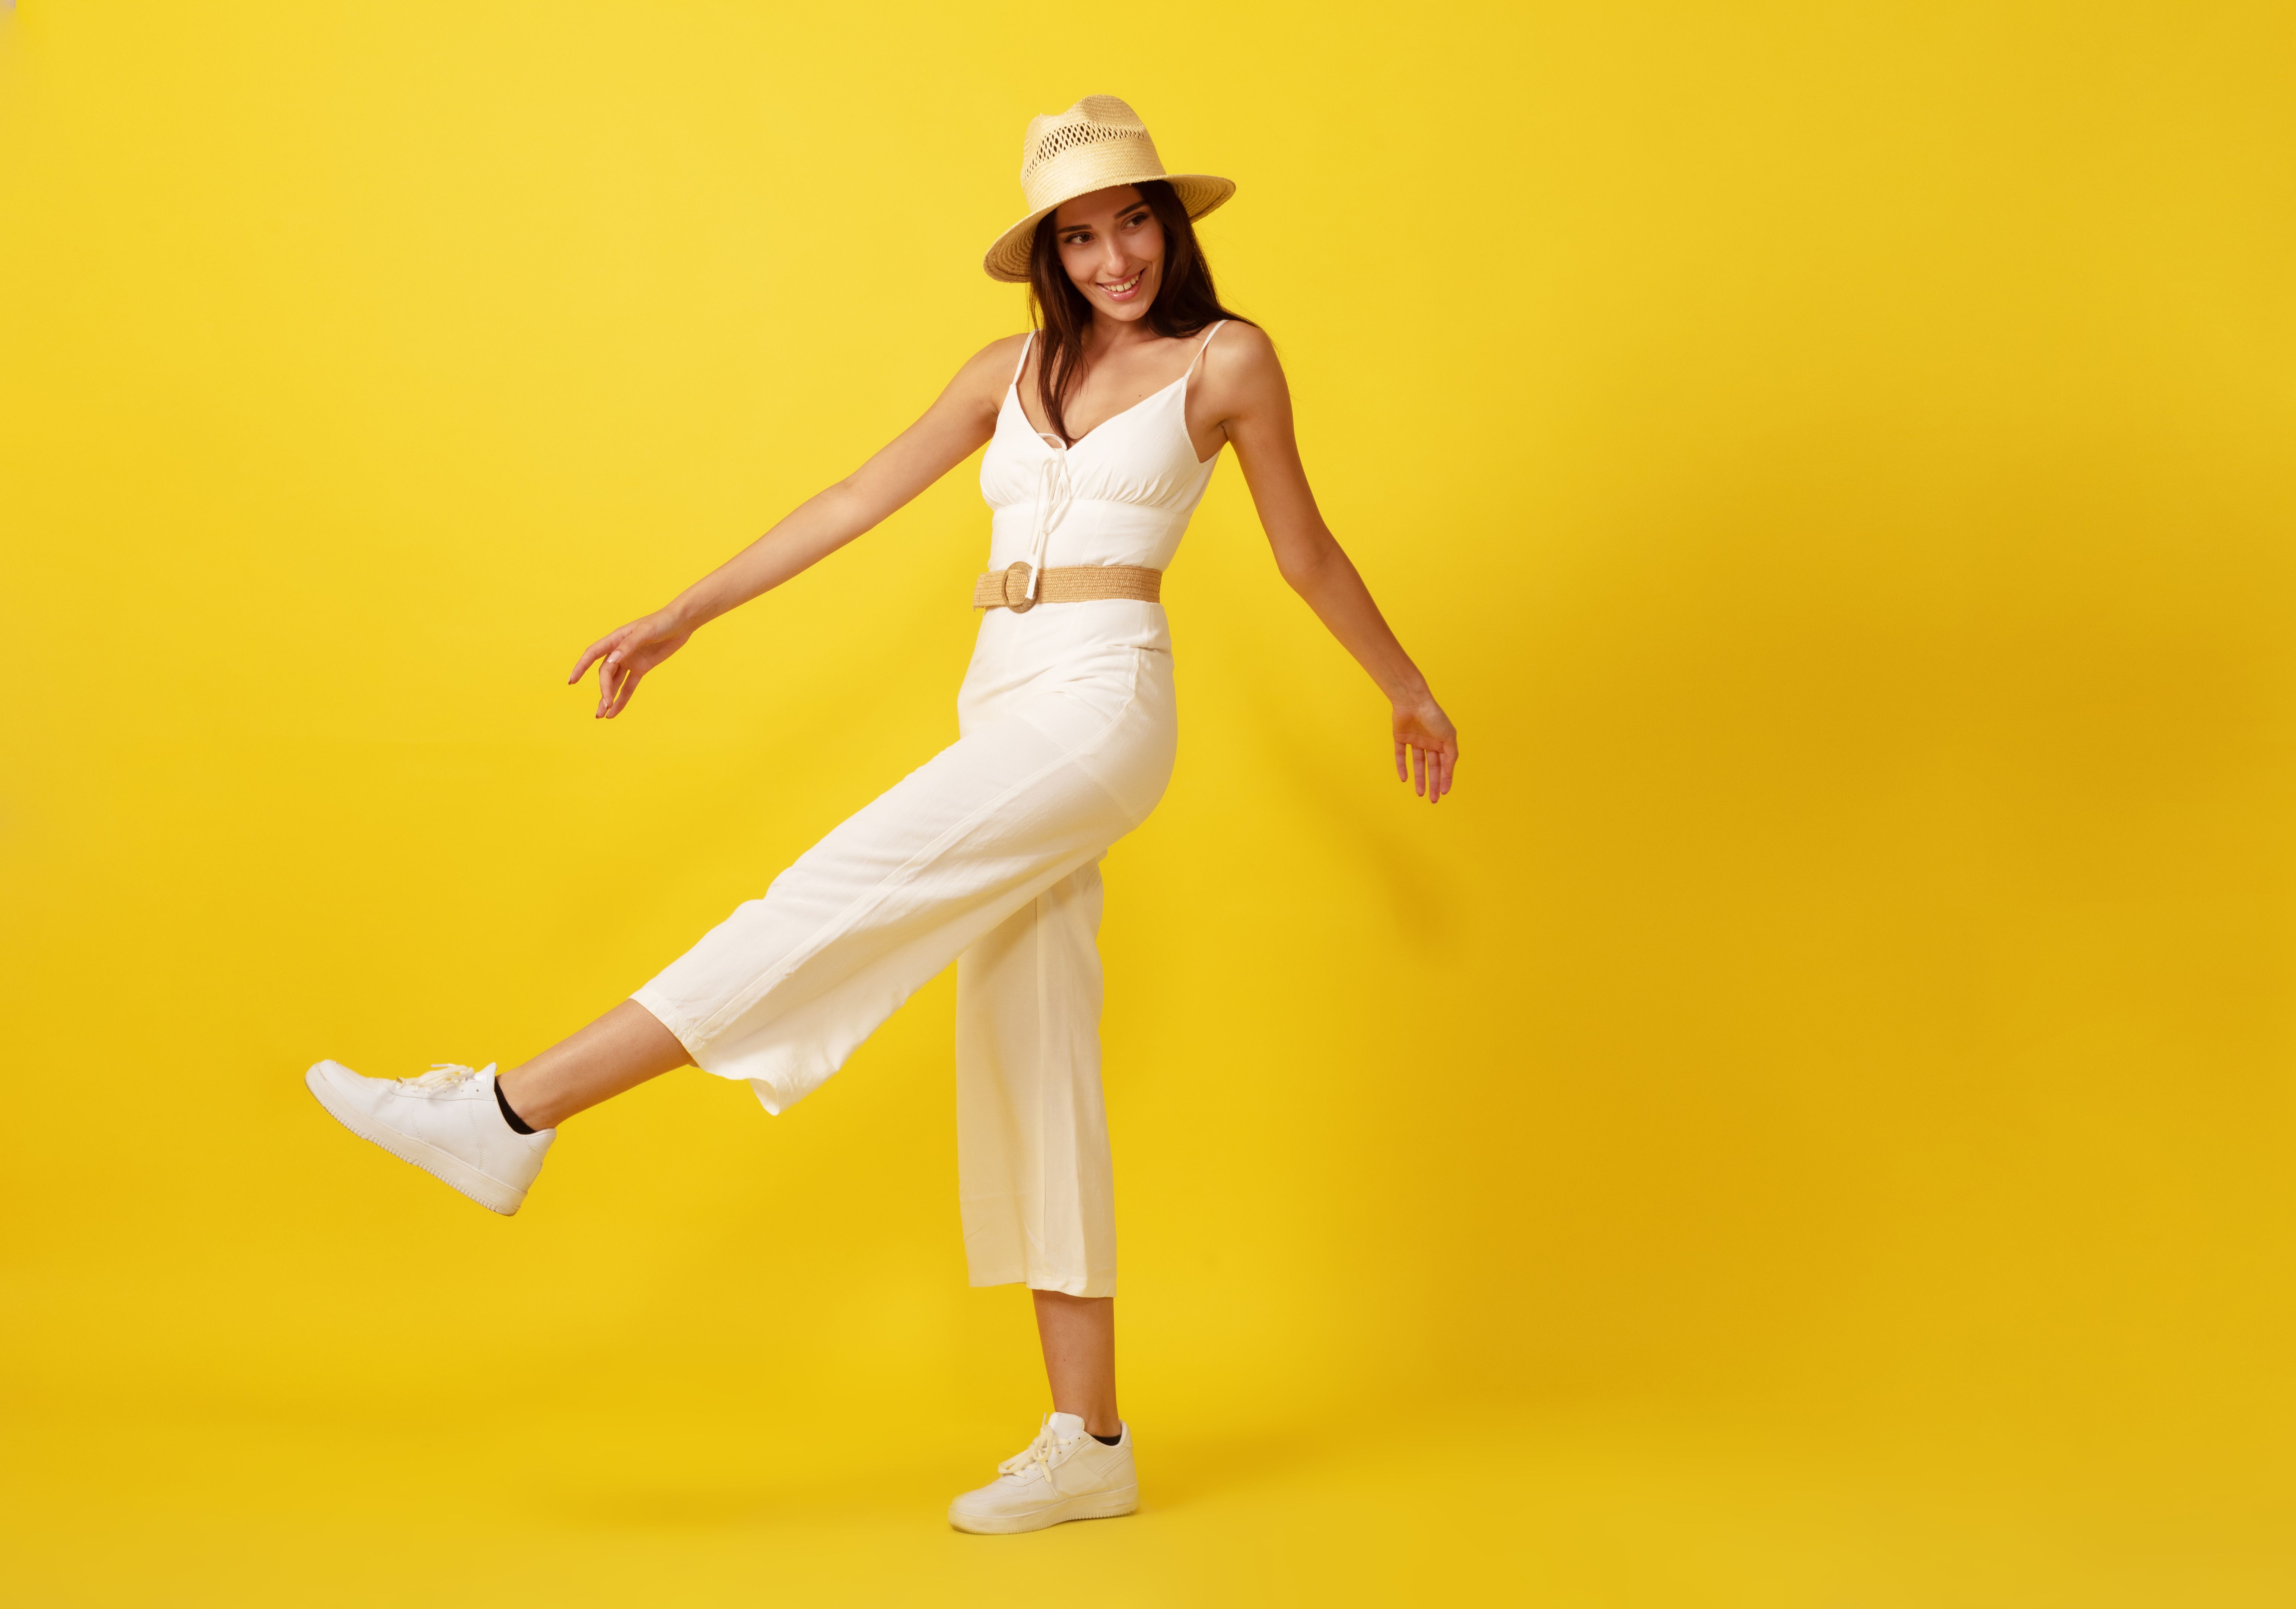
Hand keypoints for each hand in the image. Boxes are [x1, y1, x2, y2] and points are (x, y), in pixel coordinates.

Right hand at [567, 610, 691, 718]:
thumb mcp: (645, 632)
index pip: (592, 654)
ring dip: (607, 698)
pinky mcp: (641, 669)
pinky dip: (622, 699)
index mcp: (615, 639)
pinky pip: (628, 687)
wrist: (681, 623)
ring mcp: (630, 661)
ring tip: (602, 716)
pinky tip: (614, 712)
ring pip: (614, 683)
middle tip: (604, 706)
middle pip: (606, 673)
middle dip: (604, 690)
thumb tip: (611, 661)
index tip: (571, 681)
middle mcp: (619, 651)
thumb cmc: (662, 622)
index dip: (580, 667)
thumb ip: (628, 645)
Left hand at [1393, 695, 1457, 802]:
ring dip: (1419, 779)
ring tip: (1420, 793)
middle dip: (1433, 783)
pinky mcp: (1401, 738)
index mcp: (1442, 741)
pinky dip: (1402, 767)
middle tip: (1433, 799)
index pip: (1444, 764)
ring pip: (1417, 764)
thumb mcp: (1449, 737)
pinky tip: (1404, 779)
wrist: (1413, 702)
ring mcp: (1415, 740)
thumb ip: (1451, 755)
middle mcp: (1429, 742)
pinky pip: (1401, 755)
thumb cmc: (1434, 717)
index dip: (1445, 779)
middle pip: (1432, 767)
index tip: (1444, 792)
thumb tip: (1449, 773)